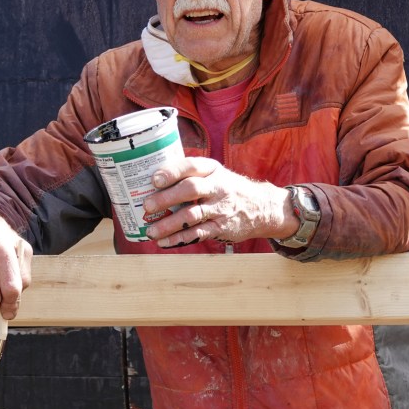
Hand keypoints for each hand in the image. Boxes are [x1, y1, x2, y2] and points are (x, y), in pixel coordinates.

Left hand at [142, 157, 297, 247]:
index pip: (192, 166)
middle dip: (166, 198)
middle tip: (147, 206)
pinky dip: (179, 239)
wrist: (262, 207)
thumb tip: (152, 181)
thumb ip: (191, 175)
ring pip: (192, 215)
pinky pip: (198, 233)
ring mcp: (221, 208)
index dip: (172, 172)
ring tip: (151, 231)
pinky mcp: (222, 227)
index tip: (155, 180)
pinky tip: (164, 242)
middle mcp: (218, 187)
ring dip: (168, 224)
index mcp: (213, 169)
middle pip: (190, 190)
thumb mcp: (216, 174)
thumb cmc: (228, 189)